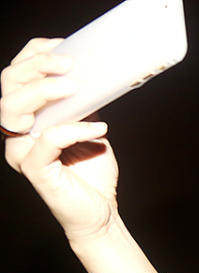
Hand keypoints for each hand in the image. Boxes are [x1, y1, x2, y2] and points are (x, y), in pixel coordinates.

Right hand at [2, 38, 118, 241]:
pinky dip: (73, 129)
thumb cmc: (93, 174)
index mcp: (25, 118)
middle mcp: (15, 133)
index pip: (15, 77)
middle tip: (69, 64)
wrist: (102, 213)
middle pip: (8, 87)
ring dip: (44, 92)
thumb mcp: (89, 127)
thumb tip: (93, 76)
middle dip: (36, 67)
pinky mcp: (35, 171)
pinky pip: (46, 140)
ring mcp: (21, 151)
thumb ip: (82, 105)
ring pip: (13, 110)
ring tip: (75, 88)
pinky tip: (98, 128)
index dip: (33, 56)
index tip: (62, 46)